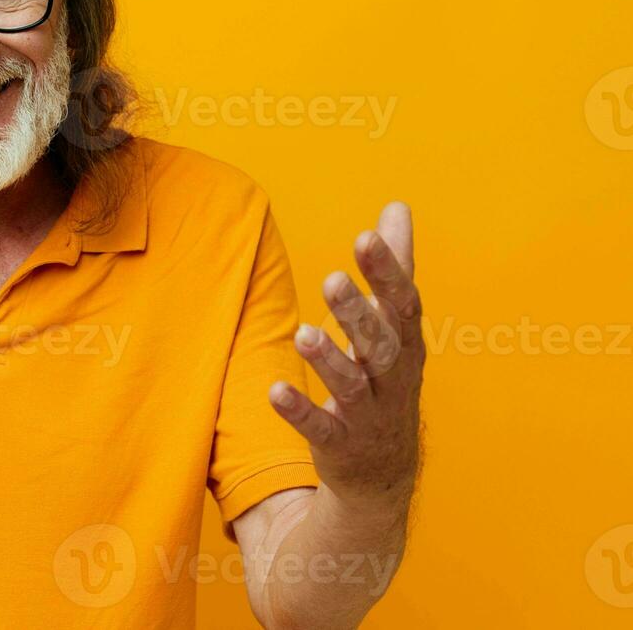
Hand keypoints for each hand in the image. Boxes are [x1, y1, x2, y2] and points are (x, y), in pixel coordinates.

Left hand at [269, 202, 423, 509]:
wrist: (384, 472)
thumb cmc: (385, 378)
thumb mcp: (393, 324)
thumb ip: (393, 267)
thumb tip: (397, 208)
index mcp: (405, 343)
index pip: (401, 303)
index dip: (386, 271)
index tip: (365, 236)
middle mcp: (393, 379)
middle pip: (380, 343)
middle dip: (358, 312)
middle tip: (331, 279)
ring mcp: (369, 415)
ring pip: (353, 386)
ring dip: (329, 360)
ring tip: (303, 334)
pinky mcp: (340, 445)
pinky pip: (321, 429)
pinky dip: (300, 411)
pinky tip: (275, 392)